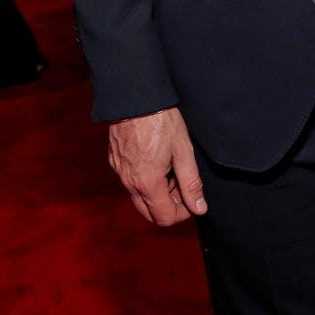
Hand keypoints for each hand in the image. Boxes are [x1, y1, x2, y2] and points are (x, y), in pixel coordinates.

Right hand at [108, 107, 207, 227]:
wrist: (134, 97)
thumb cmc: (160, 120)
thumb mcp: (183, 150)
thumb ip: (192, 182)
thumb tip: (199, 208)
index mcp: (147, 182)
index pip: (164, 218)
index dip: (183, 213)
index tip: (192, 198)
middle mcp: (129, 182)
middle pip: (150, 213)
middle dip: (169, 205)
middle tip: (183, 183)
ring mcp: (119, 172)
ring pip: (140, 198)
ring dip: (158, 192)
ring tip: (171, 167)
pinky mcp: (115, 162)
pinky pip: (130, 182)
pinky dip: (145, 180)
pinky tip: (157, 159)